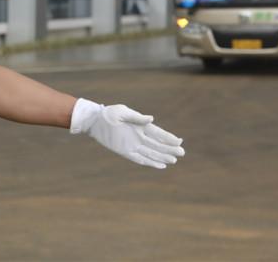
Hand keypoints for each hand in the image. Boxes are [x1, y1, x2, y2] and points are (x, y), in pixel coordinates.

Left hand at [70, 98, 184, 168]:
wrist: (95, 121)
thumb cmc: (109, 114)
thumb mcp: (122, 112)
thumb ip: (137, 118)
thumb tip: (151, 119)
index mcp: (140, 125)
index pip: (158, 133)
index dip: (169, 138)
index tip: (179, 141)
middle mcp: (139, 136)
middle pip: (158, 145)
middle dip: (170, 149)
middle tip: (182, 153)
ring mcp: (133, 145)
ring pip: (152, 153)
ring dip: (163, 157)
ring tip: (174, 160)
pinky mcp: (125, 152)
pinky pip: (140, 159)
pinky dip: (150, 163)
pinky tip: (160, 165)